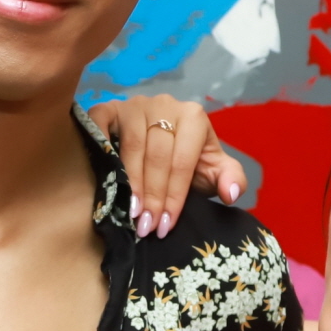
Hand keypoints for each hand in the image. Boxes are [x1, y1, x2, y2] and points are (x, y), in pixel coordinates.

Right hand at [87, 95, 247, 237]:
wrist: (166, 141)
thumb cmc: (191, 159)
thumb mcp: (213, 170)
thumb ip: (231, 179)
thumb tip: (231, 193)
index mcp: (193, 117)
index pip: (182, 161)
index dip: (174, 196)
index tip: (165, 226)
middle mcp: (164, 105)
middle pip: (157, 155)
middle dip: (152, 196)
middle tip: (146, 226)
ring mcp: (135, 104)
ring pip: (131, 146)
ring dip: (130, 183)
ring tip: (130, 212)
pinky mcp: (111, 108)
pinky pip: (101, 122)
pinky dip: (99, 144)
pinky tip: (101, 173)